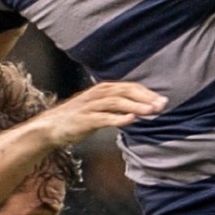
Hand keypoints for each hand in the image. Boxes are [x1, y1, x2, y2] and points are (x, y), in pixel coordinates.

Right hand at [39, 81, 167, 146]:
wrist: (51, 126)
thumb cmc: (78, 117)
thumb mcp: (99, 107)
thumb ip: (118, 105)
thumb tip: (142, 108)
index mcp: (103, 90)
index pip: (129, 87)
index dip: (147, 93)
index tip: (163, 100)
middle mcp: (98, 94)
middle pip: (125, 92)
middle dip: (145, 98)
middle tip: (161, 105)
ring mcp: (90, 106)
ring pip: (116, 102)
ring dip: (135, 106)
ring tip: (150, 111)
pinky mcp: (84, 119)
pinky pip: (103, 118)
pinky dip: (118, 118)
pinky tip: (130, 120)